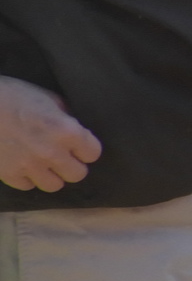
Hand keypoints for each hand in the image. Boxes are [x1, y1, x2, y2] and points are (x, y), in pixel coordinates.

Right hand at [0, 76, 101, 191]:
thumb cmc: (12, 95)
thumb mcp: (46, 98)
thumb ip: (64, 116)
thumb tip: (73, 126)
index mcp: (67, 131)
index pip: (93, 153)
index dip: (86, 148)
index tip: (78, 145)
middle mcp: (52, 152)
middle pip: (77, 174)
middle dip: (72, 164)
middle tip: (62, 156)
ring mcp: (30, 166)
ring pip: (55, 185)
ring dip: (51, 175)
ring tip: (44, 163)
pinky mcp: (9, 174)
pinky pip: (28, 186)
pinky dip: (27, 177)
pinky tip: (23, 165)